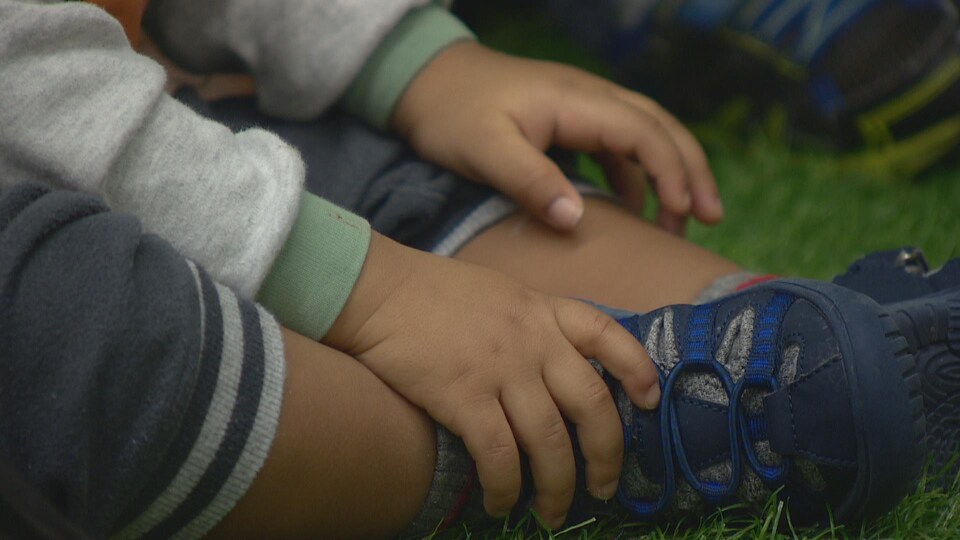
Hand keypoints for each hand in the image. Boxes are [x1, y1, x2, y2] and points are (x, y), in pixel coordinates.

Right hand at [325, 232, 659, 527]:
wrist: (378, 291)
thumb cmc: (433, 293)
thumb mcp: (500, 293)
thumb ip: (533, 324)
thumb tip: (554, 365)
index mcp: (544, 310)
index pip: (607, 335)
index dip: (636, 369)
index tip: (650, 401)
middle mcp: (533, 339)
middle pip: (591, 405)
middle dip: (606, 456)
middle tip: (603, 489)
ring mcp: (501, 368)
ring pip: (549, 441)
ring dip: (557, 488)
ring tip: (552, 513)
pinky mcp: (463, 395)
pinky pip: (499, 456)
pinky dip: (506, 488)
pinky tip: (501, 503)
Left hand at [392, 41, 723, 235]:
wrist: (425, 81)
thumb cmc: (452, 114)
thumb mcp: (485, 151)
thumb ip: (532, 183)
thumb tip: (578, 221)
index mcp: (576, 101)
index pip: (644, 132)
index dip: (672, 172)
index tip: (687, 213)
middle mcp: (589, 98)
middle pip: (660, 127)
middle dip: (691, 171)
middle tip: (712, 218)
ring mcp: (581, 107)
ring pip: (644, 136)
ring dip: (667, 175)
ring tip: (679, 223)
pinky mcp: (569, 122)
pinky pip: (617, 146)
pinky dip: (635, 176)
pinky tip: (634, 209)